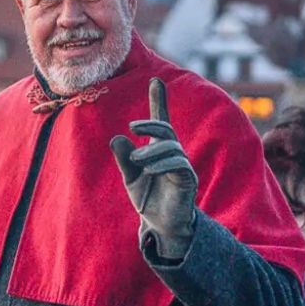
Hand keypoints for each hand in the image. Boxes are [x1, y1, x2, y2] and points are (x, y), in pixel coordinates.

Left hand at [109, 78, 197, 261]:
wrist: (160, 225)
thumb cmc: (147, 198)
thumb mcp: (129, 176)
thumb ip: (123, 158)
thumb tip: (116, 138)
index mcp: (159, 148)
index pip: (161, 120)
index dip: (159, 101)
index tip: (155, 79)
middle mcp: (173, 153)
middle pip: (166, 130)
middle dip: (151, 124)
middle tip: (132, 127)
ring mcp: (182, 165)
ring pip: (171, 147)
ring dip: (151, 151)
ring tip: (135, 160)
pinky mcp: (188, 180)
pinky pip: (179, 165)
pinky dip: (162, 164)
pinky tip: (147, 169)